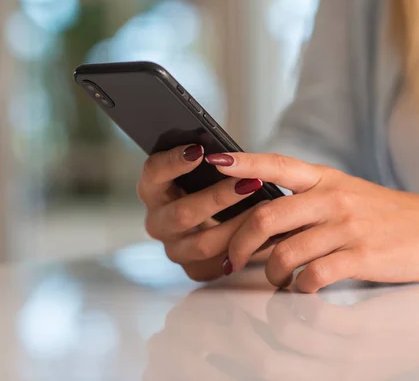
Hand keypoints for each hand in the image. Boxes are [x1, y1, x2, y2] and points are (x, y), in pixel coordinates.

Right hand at [137, 145, 267, 282]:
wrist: (224, 221)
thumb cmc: (211, 187)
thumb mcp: (205, 172)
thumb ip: (210, 162)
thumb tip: (228, 155)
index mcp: (152, 190)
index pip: (153, 172)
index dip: (173, 162)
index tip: (200, 151)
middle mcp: (157, 221)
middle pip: (182, 214)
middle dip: (219, 198)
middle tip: (249, 182)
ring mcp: (173, 248)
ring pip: (203, 243)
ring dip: (238, 225)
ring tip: (266, 208)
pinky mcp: (193, 269)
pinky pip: (218, 262)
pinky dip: (244, 247)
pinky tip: (264, 233)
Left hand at [206, 152, 418, 291]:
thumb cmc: (384, 213)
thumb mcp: (345, 193)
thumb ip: (306, 200)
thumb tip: (262, 216)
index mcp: (325, 179)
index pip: (276, 164)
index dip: (243, 162)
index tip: (214, 160)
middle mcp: (332, 198)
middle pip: (267, 215)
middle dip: (240, 241)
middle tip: (231, 258)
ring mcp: (346, 227)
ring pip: (286, 251)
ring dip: (270, 272)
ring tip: (274, 280)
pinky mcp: (361, 256)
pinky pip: (313, 275)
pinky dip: (299, 287)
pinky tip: (302, 288)